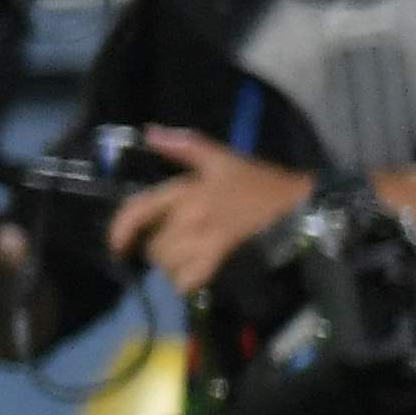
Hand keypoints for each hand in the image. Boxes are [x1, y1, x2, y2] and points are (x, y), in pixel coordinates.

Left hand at [111, 127, 318, 292]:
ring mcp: (206, 241)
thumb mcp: (221, 158)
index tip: (116, 245)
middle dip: (159, 248)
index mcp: (186, 191)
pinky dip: (186, 282)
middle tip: (177, 243)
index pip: (139, 210)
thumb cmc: (258, 182)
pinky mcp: (222, 261)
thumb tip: (149, 132)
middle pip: (153, 245)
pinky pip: (188, 281)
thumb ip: (184, 146)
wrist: (298, 208)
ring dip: (173, 266)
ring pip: (168, 264)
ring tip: (189, 257)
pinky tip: (196, 274)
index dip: (120, 229)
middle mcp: (190, 217)